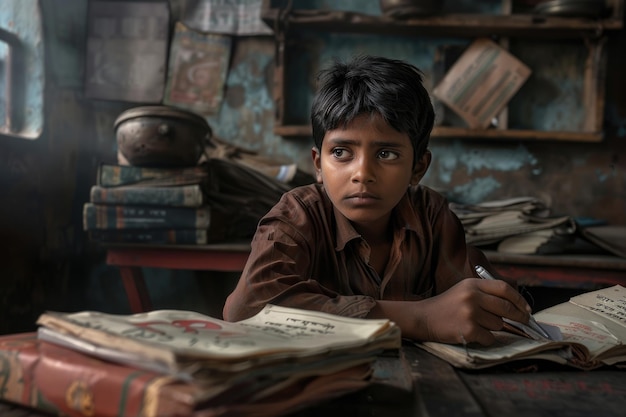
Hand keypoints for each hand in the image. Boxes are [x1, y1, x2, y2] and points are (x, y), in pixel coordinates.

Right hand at [413, 278, 530, 345]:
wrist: (424, 318)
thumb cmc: (447, 305)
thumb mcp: (464, 290)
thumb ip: (486, 293)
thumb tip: (515, 305)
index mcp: (472, 284)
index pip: (504, 289)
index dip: (519, 299)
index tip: (526, 309)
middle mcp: (472, 296)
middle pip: (506, 308)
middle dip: (518, 316)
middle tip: (524, 321)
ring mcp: (470, 313)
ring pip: (499, 324)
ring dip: (493, 328)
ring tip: (477, 324)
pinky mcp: (469, 330)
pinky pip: (490, 337)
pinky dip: (485, 338)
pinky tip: (472, 333)